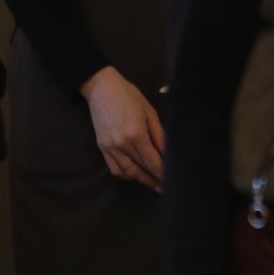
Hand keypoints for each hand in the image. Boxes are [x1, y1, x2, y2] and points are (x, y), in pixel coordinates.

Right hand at [80, 66, 164, 189]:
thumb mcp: (149, 111)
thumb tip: (168, 152)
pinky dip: (126, 174)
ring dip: (141, 179)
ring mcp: (110, 147)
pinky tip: (135, 173)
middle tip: (165, 186)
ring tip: (153, 182)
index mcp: (136, 134)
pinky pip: (115, 169)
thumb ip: (159, 134)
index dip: (163, 174)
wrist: (101, 88)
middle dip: (155, 178)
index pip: (153, 162)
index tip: (171, 180)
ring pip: (128, 173)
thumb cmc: (128, 95)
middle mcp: (122, 144)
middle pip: (142, 169)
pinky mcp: (102, 148)